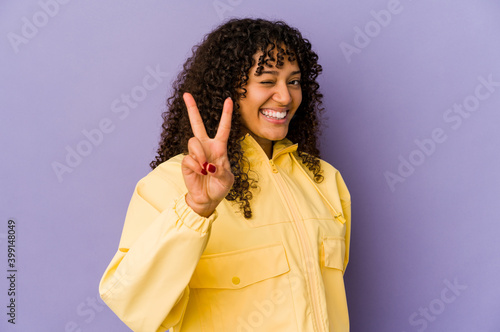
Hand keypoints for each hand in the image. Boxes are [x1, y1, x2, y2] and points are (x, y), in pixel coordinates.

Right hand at [181, 92, 234, 216]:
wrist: (207, 199)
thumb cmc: (219, 187)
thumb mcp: (228, 180)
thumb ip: (221, 171)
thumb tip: (208, 165)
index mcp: (219, 147)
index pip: (223, 128)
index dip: (226, 114)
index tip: (229, 99)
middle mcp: (206, 147)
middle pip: (197, 124)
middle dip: (192, 109)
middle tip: (186, 94)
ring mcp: (195, 154)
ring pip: (194, 142)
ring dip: (200, 155)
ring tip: (205, 169)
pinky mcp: (186, 162)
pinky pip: (189, 158)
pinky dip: (197, 167)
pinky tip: (200, 173)